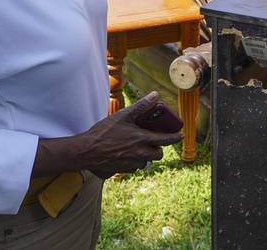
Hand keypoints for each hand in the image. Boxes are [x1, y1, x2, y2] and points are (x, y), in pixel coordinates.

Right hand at [34, 91, 183, 178]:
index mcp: (142, 140)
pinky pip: (133, 167)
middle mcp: (140, 155)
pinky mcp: (122, 170)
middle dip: (158, 148)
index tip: (181, 135)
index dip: (175, 137)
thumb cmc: (103, 132)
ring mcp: (131, 164)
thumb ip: (141, 106)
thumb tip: (155, 95)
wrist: (86, 151)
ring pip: (145, 162)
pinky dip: (132, 161)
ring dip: (144, 156)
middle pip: (158, 155)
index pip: (166, 140)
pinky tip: (123, 154)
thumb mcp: (123, 116)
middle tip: (152, 141)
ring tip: (136, 147)